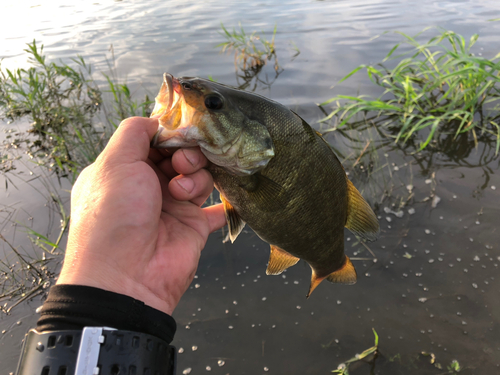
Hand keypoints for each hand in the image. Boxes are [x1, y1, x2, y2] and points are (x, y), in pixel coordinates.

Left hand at [57, 117, 225, 314]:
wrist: (126, 276)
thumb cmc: (113, 215)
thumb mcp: (113, 163)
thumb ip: (134, 132)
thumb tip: (155, 120)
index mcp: (126, 170)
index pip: (155, 140)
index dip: (170, 133)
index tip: (182, 130)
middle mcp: (150, 186)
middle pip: (181, 155)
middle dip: (186, 153)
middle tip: (181, 164)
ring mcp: (174, 206)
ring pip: (200, 176)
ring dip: (196, 177)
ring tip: (182, 191)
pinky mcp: (195, 226)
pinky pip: (217, 208)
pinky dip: (224, 202)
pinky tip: (227, 198)